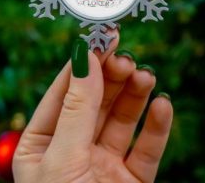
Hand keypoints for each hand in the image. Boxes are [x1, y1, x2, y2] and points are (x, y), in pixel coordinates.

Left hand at [13, 43, 172, 182]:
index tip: (103, 36)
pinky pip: (147, 150)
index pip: (64, 94)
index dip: (84, 63)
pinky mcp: (131, 182)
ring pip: (123, 120)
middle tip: (126, 58)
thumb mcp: (62, 159)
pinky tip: (163, 104)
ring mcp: (103, 166)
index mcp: (41, 147)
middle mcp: (72, 152)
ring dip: (136, 95)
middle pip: (96, 102)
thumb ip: (77, 109)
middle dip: (112, 77)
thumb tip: (85, 56)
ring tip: (146, 75)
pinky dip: (157, 127)